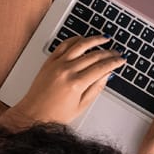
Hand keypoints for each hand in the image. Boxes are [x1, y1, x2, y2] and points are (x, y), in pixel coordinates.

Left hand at [11, 36, 126, 124]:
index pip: (101, 67)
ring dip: (94, 40)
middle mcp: (67, 71)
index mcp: (76, 84)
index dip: (114, 62)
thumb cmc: (55, 115)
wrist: (32, 114)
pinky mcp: (49, 61)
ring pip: (80, 45)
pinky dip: (75, 39)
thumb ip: (96, 88)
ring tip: (104, 38)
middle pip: (94, 55)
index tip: (121, 60)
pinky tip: (83, 39)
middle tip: (117, 52)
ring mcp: (57, 64)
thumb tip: (107, 75)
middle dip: (108, 52)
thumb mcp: (81, 106)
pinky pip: (64, 45)